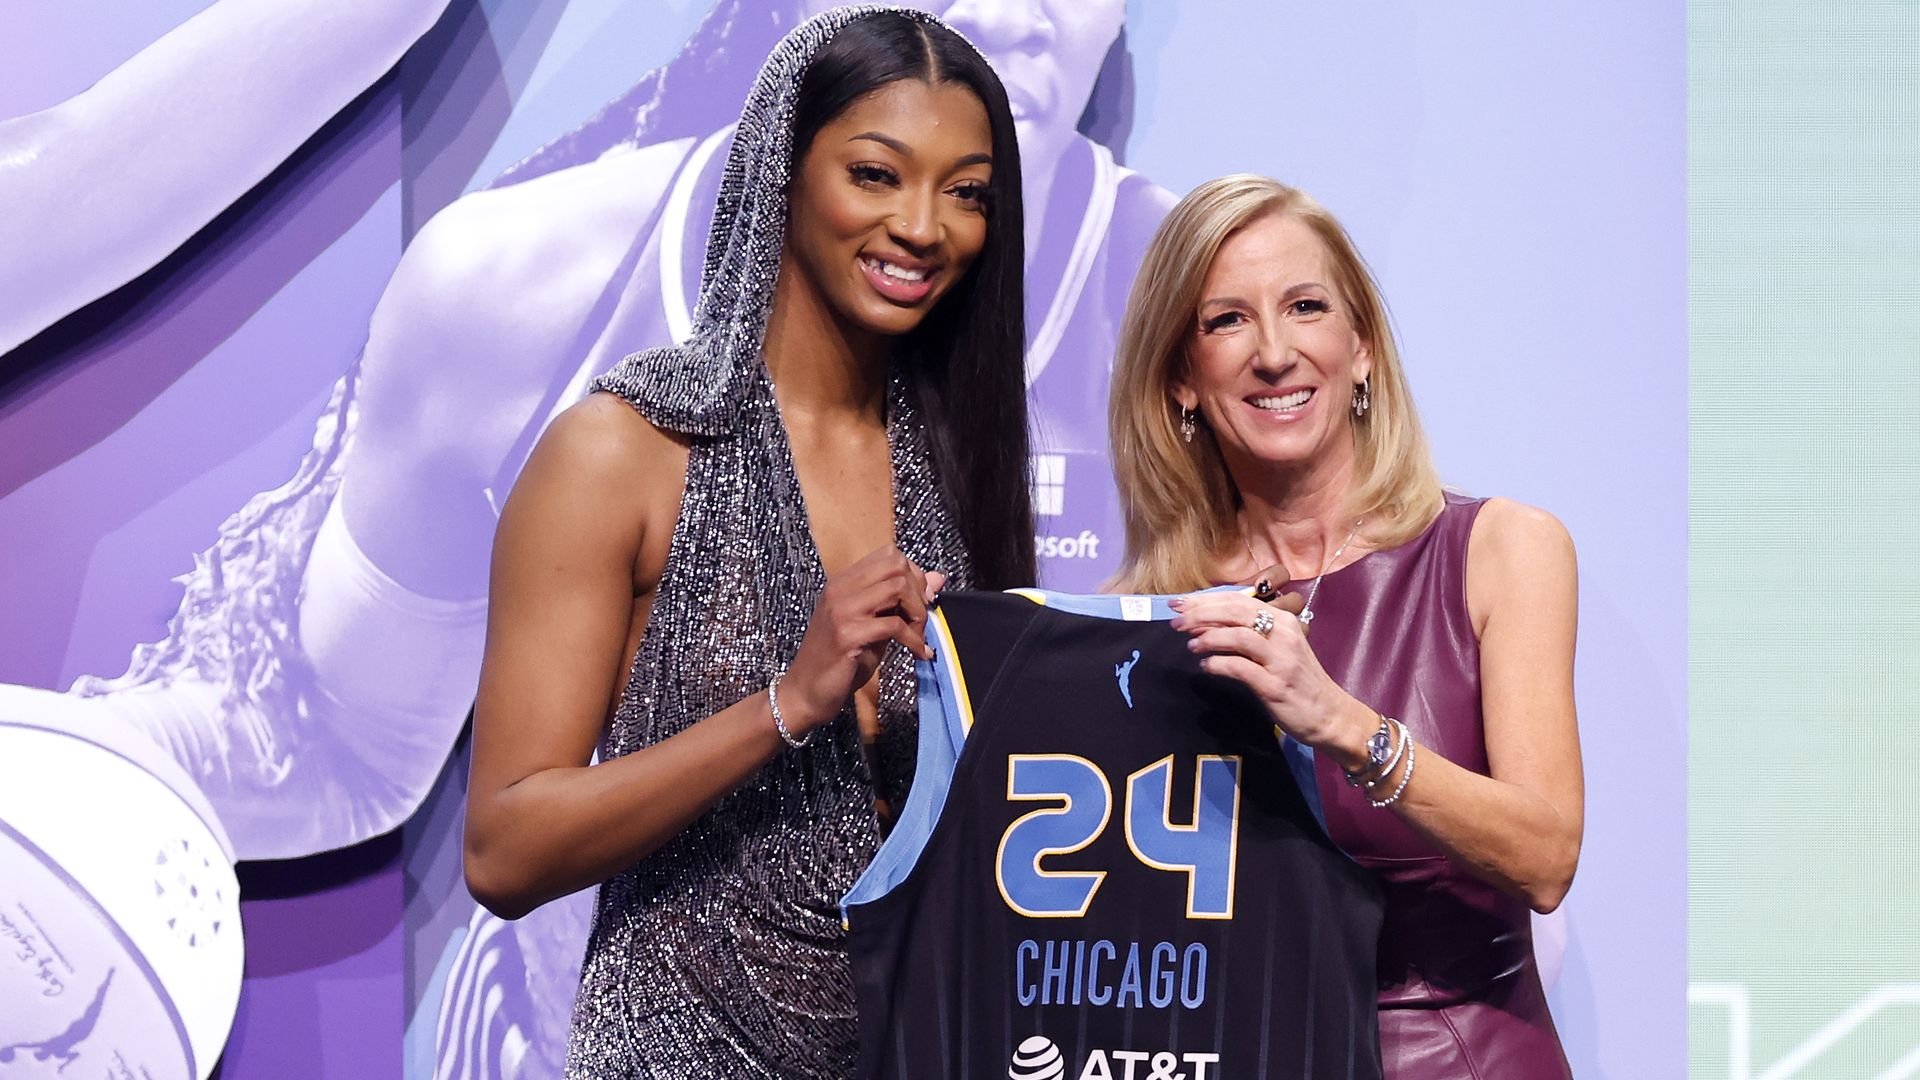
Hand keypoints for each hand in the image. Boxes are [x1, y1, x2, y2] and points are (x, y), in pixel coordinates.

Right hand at [780, 546, 945, 734]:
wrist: (805, 692)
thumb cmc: (839, 660)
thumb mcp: (874, 625)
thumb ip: (901, 602)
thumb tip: (938, 579)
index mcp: (843, 583)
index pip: (889, 554)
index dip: (914, 574)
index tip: (922, 600)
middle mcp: (840, 589)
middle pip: (895, 565)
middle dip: (918, 591)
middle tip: (920, 620)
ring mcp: (842, 610)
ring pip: (897, 587)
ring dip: (917, 613)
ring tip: (918, 636)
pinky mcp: (847, 634)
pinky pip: (893, 625)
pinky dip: (914, 640)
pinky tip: (918, 653)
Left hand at [1167, 587, 1370, 766]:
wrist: (1331, 715)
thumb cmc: (1300, 681)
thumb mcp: (1280, 648)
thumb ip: (1252, 632)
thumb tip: (1210, 622)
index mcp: (1283, 620)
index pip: (1239, 599)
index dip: (1206, 599)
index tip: (1179, 603)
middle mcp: (1284, 634)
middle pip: (1235, 611)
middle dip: (1200, 614)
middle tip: (1175, 622)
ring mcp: (1281, 660)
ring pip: (1238, 635)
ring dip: (1208, 637)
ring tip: (1191, 645)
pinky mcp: (1275, 685)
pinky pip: (1240, 668)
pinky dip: (1218, 664)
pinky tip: (1206, 667)